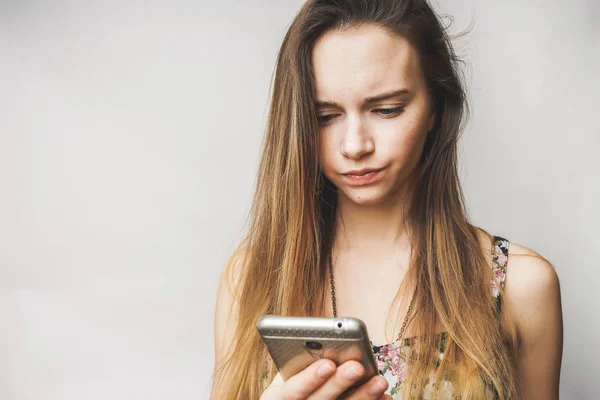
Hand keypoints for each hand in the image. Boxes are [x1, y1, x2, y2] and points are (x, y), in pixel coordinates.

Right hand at [260, 359, 391, 399]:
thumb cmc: (291, 388)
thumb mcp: (285, 377)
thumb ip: (298, 363)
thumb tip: (322, 342)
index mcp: (276, 399)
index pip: (292, 391)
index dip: (309, 379)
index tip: (328, 364)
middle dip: (339, 384)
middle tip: (357, 367)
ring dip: (363, 398)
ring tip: (379, 381)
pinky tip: (385, 398)